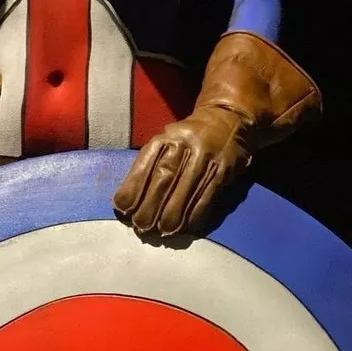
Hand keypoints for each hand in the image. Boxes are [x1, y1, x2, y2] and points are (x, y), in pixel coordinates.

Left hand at [112, 32, 321, 238]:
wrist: (229, 119)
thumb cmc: (189, 138)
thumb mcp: (167, 141)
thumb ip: (150, 164)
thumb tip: (128, 200)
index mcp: (166, 137)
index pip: (146, 163)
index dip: (133, 187)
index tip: (122, 208)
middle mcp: (185, 144)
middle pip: (165, 177)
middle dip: (151, 204)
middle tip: (141, 226)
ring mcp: (205, 156)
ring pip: (186, 188)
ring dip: (173, 213)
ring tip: (162, 231)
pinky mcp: (223, 170)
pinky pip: (208, 194)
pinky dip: (196, 213)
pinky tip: (187, 227)